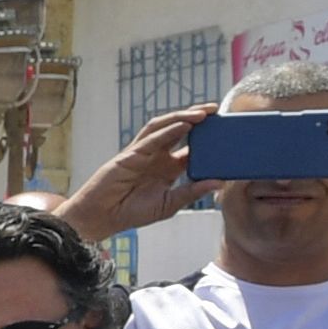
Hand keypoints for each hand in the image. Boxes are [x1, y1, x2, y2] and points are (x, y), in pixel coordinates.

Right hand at [56, 105, 210, 237]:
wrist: (101, 217)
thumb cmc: (132, 212)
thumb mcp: (169, 205)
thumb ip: (191, 192)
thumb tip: (218, 182)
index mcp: (168, 168)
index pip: (192, 147)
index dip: (207, 138)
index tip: (226, 132)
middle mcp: (158, 156)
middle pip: (180, 129)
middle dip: (198, 118)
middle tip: (217, 111)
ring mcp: (144, 152)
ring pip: (165, 127)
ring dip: (184, 117)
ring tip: (203, 113)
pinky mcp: (131, 154)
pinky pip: (152, 139)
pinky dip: (168, 130)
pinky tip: (184, 124)